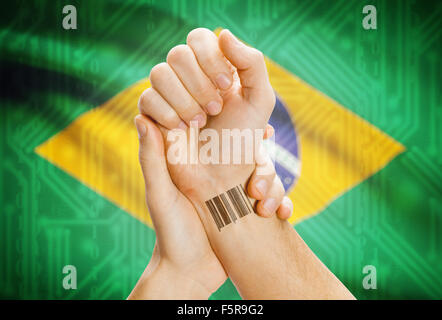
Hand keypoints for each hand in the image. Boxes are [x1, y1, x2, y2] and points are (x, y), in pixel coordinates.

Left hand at [128, 117, 292, 298]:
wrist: (190, 274)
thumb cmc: (170, 234)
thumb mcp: (160, 195)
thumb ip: (152, 159)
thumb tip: (141, 116)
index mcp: (196, 164)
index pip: (219, 133)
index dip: (237, 124)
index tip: (254, 126)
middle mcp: (218, 173)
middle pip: (250, 151)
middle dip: (262, 160)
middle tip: (262, 169)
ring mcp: (235, 191)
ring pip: (265, 174)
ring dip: (274, 185)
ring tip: (264, 206)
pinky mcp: (247, 209)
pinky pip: (272, 198)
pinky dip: (282, 203)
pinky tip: (282, 214)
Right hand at [138, 28, 274, 205]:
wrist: (223, 178)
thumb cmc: (243, 139)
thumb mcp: (260, 100)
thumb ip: (251, 62)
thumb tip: (222, 34)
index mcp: (213, 69)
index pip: (199, 39)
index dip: (210, 59)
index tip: (227, 87)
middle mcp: (189, 79)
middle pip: (178, 54)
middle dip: (198, 83)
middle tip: (215, 109)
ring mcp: (169, 96)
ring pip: (159, 73)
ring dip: (184, 100)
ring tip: (200, 122)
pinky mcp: (153, 115)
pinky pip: (146, 98)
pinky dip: (167, 113)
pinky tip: (183, 129)